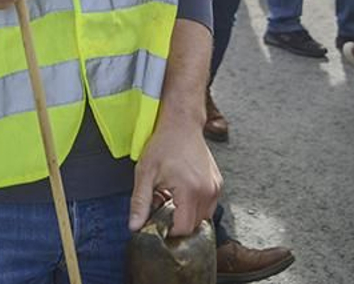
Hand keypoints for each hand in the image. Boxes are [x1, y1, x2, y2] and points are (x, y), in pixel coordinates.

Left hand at [129, 116, 222, 235]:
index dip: (169, 229)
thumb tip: (135, 225)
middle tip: (162, 205)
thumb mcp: (145, 173)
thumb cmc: (163, 145)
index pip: (184, 228)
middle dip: (177, 221)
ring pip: (203, 218)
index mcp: (190, 190)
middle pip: (195, 225)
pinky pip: (208, 206)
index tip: (157, 220)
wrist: (182, 125)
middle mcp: (208, 191)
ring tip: (172, 197)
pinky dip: (195, 205)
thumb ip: (140, 202)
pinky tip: (182, 192)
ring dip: (187, 214)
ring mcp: (216, 188)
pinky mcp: (218, 184)